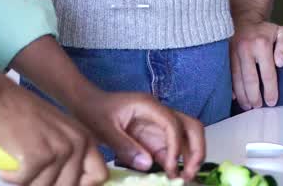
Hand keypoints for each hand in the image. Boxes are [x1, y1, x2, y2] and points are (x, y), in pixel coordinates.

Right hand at [0, 72, 105, 185]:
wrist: (3, 100)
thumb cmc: (27, 117)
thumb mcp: (60, 132)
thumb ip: (71, 155)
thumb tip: (70, 182)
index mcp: (85, 139)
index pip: (99, 175)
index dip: (82, 185)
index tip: (62, 183)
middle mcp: (77, 145)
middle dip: (46, 184)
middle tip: (31, 174)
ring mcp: (59, 151)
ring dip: (25, 181)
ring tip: (17, 164)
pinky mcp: (38, 157)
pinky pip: (23, 181)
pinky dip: (10, 177)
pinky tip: (8, 162)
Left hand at [71, 90, 205, 180]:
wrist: (86, 104)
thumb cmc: (93, 111)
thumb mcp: (104, 128)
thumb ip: (125, 146)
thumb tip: (148, 164)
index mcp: (148, 106)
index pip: (173, 123)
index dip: (176, 145)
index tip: (171, 166)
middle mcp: (159, 114)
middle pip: (191, 126)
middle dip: (196, 150)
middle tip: (188, 173)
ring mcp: (158, 126)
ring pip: (187, 137)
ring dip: (190, 157)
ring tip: (182, 178)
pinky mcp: (154, 137)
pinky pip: (172, 149)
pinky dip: (176, 163)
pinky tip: (171, 177)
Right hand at [230, 15, 282, 109]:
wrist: (243, 17)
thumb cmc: (264, 29)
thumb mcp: (281, 32)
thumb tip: (280, 63)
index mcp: (261, 44)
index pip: (267, 73)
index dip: (270, 90)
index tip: (271, 101)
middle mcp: (245, 48)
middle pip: (250, 80)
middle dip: (254, 97)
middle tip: (258, 107)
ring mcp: (232, 52)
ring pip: (237, 80)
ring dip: (242, 96)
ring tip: (248, 106)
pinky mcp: (224, 55)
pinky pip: (227, 75)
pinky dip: (231, 88)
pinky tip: (236, 97)